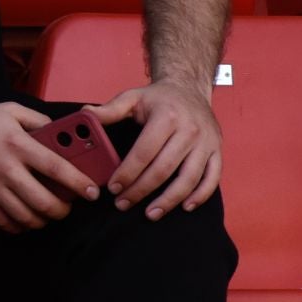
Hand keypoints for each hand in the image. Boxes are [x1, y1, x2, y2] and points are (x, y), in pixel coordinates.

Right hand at [0, 102, 102, 232]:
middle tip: (67, 208)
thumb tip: (62, 135)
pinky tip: (24, 218)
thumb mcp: (9, 111)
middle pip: (43, 201)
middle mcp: (5, 167)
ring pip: (25, 217)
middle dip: (62, 210)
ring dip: (42, 220)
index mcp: (17, 143)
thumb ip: (38, 120)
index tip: (92, 193)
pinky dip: (19, 226)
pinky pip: (4, 223)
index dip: (77, 183)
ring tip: (46, 214)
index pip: (55, 167)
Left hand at [87, 82, 221, 218]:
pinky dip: (200, 195)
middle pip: (163, 169)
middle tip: (124, 204)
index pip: (144, 152)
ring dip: (169, 200)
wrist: (190, 88)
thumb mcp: (133, 97)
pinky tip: (184, 206)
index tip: (114, 188)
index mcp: (167, 117)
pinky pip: (212, 178)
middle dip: (141, 191)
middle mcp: (190, 130)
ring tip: (150, 213)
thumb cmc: (159, 97)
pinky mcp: (217, 151)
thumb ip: (109, 109)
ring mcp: (206, 142)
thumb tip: (84, 115)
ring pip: (188, 179)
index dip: (127, 173)